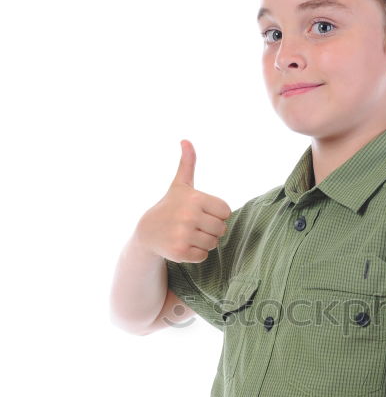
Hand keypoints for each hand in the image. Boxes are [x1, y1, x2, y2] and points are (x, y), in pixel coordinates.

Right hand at [136, 140, 231, 262]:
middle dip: (211, 229)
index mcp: (195, 198)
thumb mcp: (180, 184)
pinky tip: (183, 245)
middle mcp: (189, 215)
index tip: (201, 212)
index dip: (216, 214)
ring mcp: (183, 234)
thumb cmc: (170, 206)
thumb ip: (187, 163)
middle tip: (194, 225)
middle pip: (221, 229)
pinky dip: (196, 254)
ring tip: (188, 234)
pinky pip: (203, 256)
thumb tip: (186, 140)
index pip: (226, 212)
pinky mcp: (180, 251)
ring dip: (204, 242)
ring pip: (213, 244)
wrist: (147, 231)